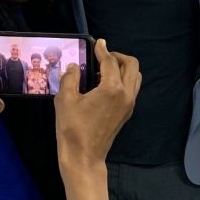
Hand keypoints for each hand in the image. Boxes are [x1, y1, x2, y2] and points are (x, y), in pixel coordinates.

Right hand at [55, 40, 140, 170]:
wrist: (84, 156)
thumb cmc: (72, 128)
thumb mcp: (65, 99)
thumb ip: (70, 77)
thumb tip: (75, 66)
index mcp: (112, 89)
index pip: (110, 62)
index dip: (102, 50)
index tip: (98, 43)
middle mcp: (126, 94)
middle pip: (131, 65)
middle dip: (118, 56)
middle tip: (102, 56)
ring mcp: (129, 105)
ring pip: (135, 77)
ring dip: (123, 68)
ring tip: (103, 70)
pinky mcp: (127, 113)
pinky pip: (131, 88)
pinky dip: (123, 80)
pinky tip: (104, 85)